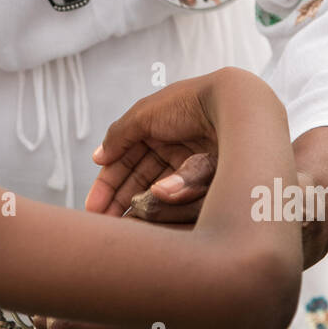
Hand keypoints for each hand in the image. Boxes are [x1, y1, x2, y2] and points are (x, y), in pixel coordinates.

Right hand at [84, 74, 220, 219]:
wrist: (234, 104)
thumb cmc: (188, 104)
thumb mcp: (144, 115)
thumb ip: (118, 135)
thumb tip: (97, 158)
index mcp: (156, 134)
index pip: (126, 163)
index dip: (108, 184)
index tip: (93, 207)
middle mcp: (173, 152)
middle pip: (140, 183)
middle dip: (121, 203)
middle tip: (107, 224)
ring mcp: (192, 167)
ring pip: (159, 194)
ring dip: (142, 204)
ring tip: (128, 219)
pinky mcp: (209, 181)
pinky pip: (182, 199)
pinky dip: (167, 202)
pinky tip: (154, 204)